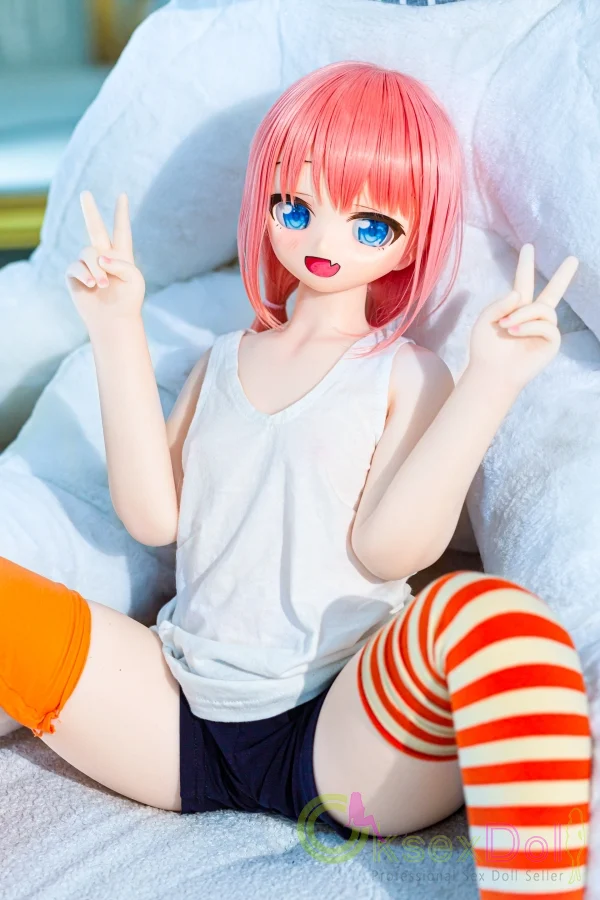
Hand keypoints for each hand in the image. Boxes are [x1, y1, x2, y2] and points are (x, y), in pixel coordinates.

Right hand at [65, 191, 144, 332]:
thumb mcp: (134, 278)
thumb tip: (98, 258)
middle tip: (85, 193)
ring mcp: (88, 265)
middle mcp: (103, 257)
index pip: (121, 230)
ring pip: (87, 253)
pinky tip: (91, 285)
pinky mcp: (75, 276)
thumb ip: (120, 262)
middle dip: (89, 211)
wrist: (114, 320)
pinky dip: (85, 275)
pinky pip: (76, 267)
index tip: (122, 195)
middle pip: (95, 228)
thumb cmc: (128, 299)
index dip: (121, 213)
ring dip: (96, 269)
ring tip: (102, 284)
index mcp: (121, 255)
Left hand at [469, 244, 578, 390]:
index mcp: (515, 308)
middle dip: (563, 276)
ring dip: (523, 315)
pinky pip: (547, 325)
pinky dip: (529, 326)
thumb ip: (500, 303)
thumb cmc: (486, 347)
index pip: (523, 282)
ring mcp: (543, 329)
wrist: (490, 372)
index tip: (528, 248)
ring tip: (506, 326)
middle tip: (573, 259)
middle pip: (553, 293)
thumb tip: (520, 295)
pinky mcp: (551, 342)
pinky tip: (514, 332)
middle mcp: (532, 317)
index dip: (525, 265)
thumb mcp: (485, 319)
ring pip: (543, 309)